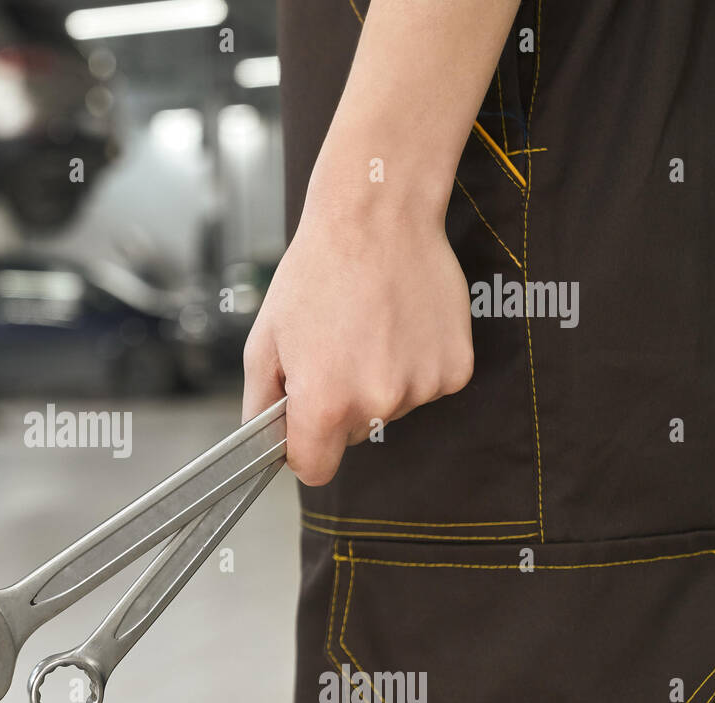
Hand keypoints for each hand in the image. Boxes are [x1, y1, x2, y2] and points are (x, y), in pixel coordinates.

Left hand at [241, 192, 474, 485]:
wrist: (377, 218)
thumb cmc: (317, 272)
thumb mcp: (264, 341)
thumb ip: (259, 404)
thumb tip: (261, 442)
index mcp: (326, 403)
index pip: (315, 470)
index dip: (304, 450)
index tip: (303, 427)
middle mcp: (378, 403)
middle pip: (353, 437)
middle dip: (340, 407)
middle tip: (335, 350)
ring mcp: (422, 387)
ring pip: (389, 410)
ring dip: (377, 382)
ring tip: (368, 328)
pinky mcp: (455, 370)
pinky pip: (424, 387)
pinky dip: (411, 365)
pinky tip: (399, 326)